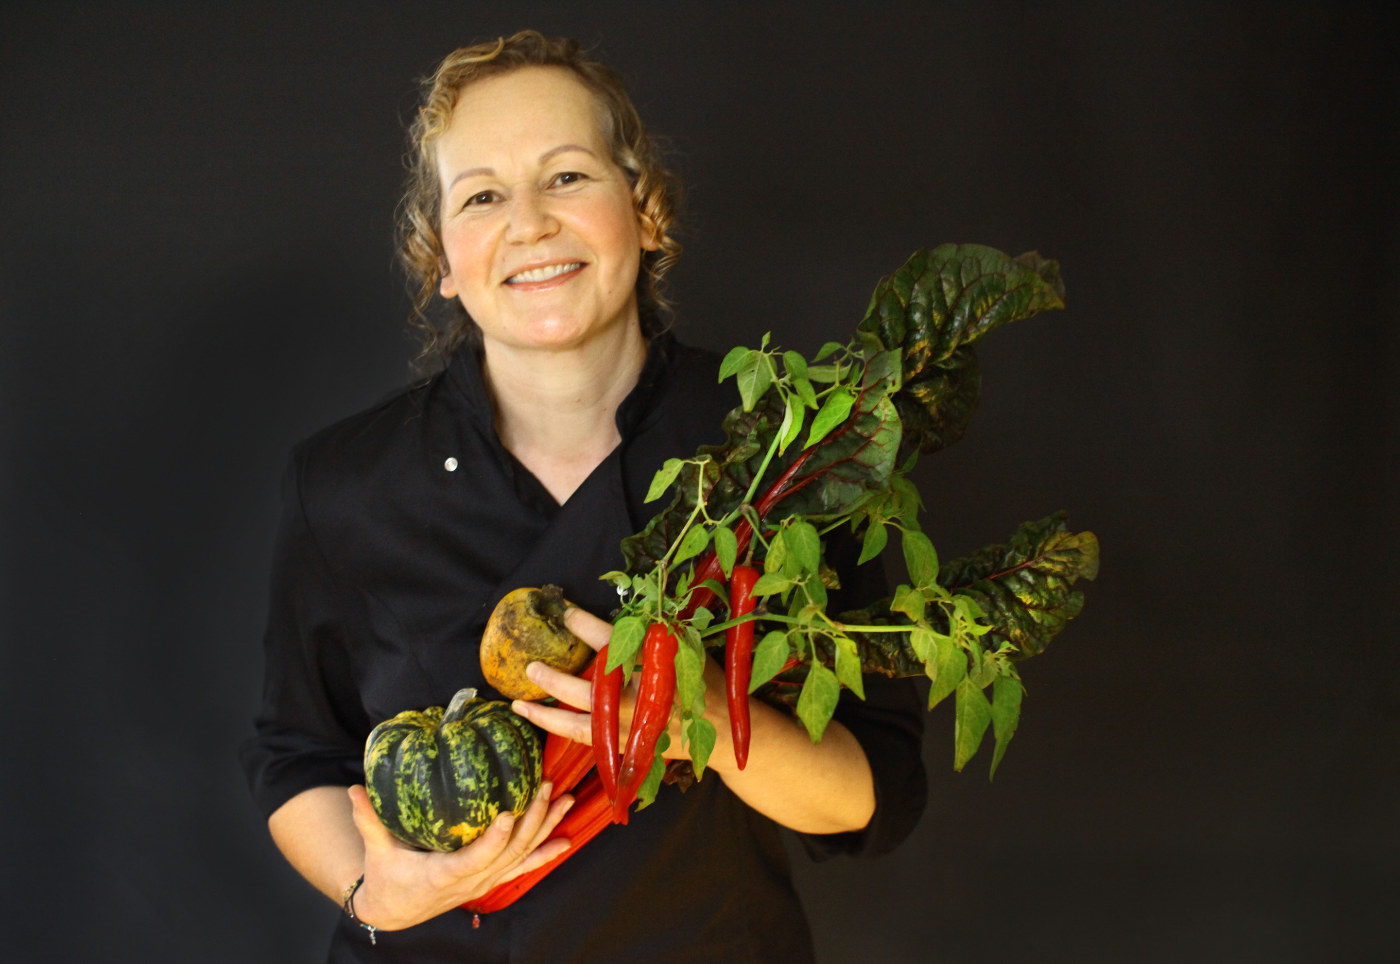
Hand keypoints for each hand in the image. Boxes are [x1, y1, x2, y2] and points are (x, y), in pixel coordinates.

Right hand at [347, 780, 572, 930]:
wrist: (395, 909)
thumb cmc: (387, 876)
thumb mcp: (377, 850)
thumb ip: (369, 820)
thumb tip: (355, 790)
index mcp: (443, 875)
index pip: (474, 860)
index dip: (493, 840)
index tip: (508, 815)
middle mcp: (470, 881)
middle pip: (508, 853)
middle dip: (531, 821)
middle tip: (545, 787)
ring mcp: (484, 881)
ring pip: (521, 856)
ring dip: (546, 829)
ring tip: (565, 801)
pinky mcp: (489, 878)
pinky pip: (522, 866)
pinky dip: (545, 853)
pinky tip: (566, 840)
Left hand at [510, 608, 735, 768]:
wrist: (722, 730)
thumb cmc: (703, 680)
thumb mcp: (687, 647)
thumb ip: (654, 632)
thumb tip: (619, 606)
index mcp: (660, 668)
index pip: (618, 644)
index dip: (588, 629)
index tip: (566, 615)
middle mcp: (644, 700)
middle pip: (593, 690)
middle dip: (559, 678)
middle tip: (531, 665)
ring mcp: (633, 727)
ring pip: (581, 721)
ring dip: (547, 710)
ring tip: (519, 699)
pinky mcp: (626, 745)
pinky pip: (583, 737)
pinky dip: (555, 726)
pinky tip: (531, 715)